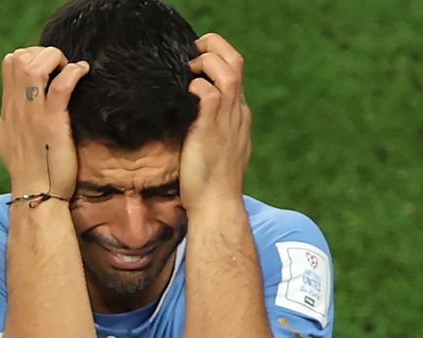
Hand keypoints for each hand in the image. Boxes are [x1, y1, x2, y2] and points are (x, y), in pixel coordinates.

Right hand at [0, 47, 89, 198]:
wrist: (37, 197)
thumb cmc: (34, 174)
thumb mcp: (15, 142)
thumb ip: (18, 121)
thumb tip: (21, 108)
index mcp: (9, 111)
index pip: (9, 64)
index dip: (31, 56)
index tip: (50, 67)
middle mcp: (16, 109)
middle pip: (17, 58)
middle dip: (42, 53)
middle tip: (61, 67)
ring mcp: (32, 116)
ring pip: (32, 66)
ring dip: (54, 59)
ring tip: (70, 69)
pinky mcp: (51, 124)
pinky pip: (60, 87)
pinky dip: (73, 72)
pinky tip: (83, 73)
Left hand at [179, 33, 252, 211]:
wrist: (216, 204)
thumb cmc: (209, 182)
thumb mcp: (214, 149)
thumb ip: (208, 129)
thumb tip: (187, 117)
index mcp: (239, 116)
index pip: (234, 74)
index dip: (216, 60)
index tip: (195, 61)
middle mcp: (237, 113)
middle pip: (236, 63)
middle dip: (215, 47)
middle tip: (192, 51)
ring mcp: (228, 120)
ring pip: (227, 72)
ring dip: (206, 62)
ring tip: (187, 68)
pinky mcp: (211, 130)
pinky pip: (209, 94)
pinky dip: (195, 87)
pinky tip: (183, 94)